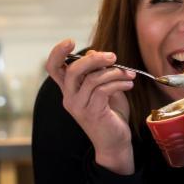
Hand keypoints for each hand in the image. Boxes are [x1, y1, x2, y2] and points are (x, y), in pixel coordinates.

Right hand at [45, 39, 136, 174]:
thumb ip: (98, 72)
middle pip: (73, 70)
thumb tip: (96, 52)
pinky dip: (118, 83)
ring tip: (129, 75)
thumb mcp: (105, 89)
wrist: (115, 142)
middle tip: (113, 56)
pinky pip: (103, 90)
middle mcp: (69, 97)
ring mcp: (79, 106)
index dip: (57, 52)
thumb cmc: (110, 114)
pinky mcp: (92, 113)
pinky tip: (129, 85)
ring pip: (92, 79)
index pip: (54, 68)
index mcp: (69, 90)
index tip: (70, 41)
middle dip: (94, 59)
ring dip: (114, 72)